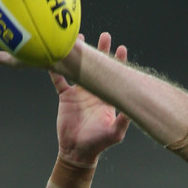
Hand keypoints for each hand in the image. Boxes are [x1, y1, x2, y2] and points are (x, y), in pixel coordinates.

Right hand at [52, 32, 130, 164]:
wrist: (77, 151)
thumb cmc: (98, 144)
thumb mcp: (115, 133)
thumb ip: (123, 120)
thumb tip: (133, 108)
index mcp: (107, 99)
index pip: (114, 77)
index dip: (118, 62)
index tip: (121, 48)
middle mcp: (94, 93)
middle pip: (98, 68)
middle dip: (102, 52)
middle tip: (106, 35)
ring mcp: (79, 93)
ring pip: (79, 69)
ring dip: (79, 55)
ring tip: (80, 39)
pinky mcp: (65, 97)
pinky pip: (58, 80)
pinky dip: (55, 69)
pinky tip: (54, 56)